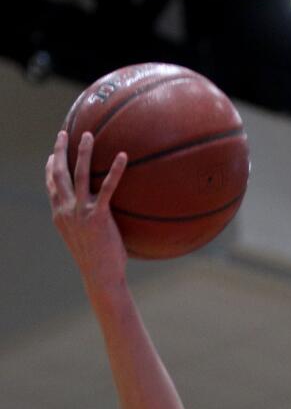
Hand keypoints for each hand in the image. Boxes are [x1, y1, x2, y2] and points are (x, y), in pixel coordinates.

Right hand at [45, 130, 128, 288]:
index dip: (49, 167)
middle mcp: (66, 210)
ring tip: (88, 135)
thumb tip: (95, 217)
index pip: (50, 185)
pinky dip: (115, 170)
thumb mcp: (83, 239)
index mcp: (60, 214)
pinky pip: (108, 187)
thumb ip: (83, 223)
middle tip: (63, 133)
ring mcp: (81, 212)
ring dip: (83, 152)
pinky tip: (122, 157)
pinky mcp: (99, 216)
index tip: (52, 155)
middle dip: (59, 150)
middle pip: (58, 173)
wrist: (100, 275)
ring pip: (79, 174)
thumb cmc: (97, 260)